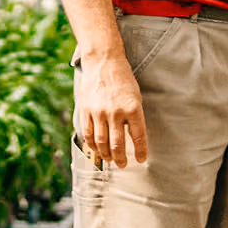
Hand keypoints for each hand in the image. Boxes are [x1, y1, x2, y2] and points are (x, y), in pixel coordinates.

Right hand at [75, 52, 148, 166]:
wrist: (103, 62)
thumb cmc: (123, 79)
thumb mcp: (135, 96)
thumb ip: (133, 116)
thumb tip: (132, 136)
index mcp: (133, 108)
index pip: (139, 136)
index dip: (141, 151)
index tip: (141, 160)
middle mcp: (116, 112)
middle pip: (118, 144)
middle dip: (121, 158)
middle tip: (122, 165)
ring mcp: (99, 112)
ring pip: (101, 142)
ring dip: (106, 155)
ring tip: (110, 160)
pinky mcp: (86, 110)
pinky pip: (88, 133)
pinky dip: (92, 145)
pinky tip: (96, 149)